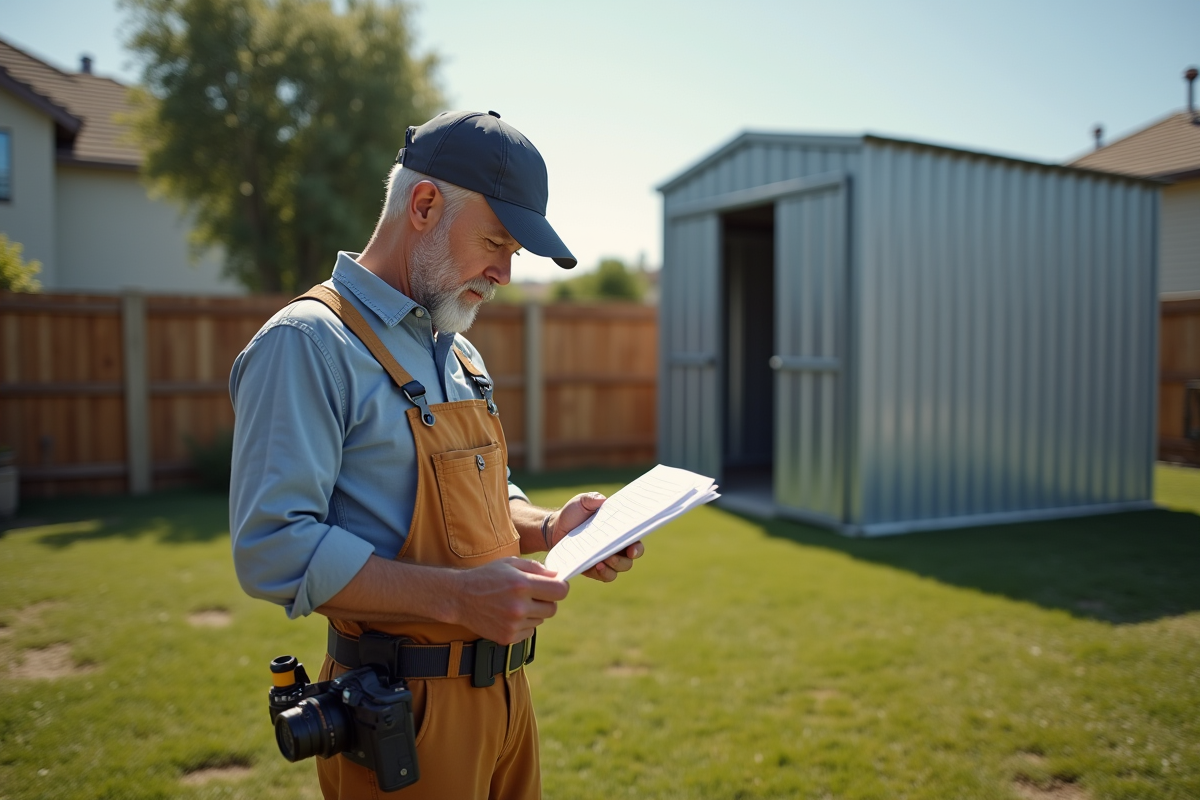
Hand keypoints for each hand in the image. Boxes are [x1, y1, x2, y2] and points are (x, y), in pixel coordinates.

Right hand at [452, 557, 568, 644]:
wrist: (460, 597)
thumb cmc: (486, 576)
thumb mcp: (510, 563)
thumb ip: (536, 568)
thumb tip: (557, 576)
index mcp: (522, 584)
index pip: (560, 591)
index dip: (561, 587)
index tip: (556, 586)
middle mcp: (519, 606)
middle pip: (553, 608)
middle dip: (547, 600)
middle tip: (534, 594)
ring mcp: (513, 624)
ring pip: (541, 620)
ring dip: (534, 612)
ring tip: (515, 603)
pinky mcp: (507, 637)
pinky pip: (529, 632)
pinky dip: (524, 624)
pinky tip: (509, 615)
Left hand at [548, 492, 644, 582]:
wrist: (555, 529)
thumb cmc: (573, 514)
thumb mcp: (581, 502)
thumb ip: (592, 499)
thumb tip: (602, 500)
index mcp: (619, 531)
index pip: (635, 541)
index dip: (638, 547)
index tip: (632, 549)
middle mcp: (616, 547)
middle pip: (630, 559)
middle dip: (624, 559)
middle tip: (612, 554)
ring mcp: (606, 559)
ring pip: (620, 569)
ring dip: (614, 566)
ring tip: (601, 561)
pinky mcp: (595, 569)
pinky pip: (605, 576)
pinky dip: (603, 573)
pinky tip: (596, 566)